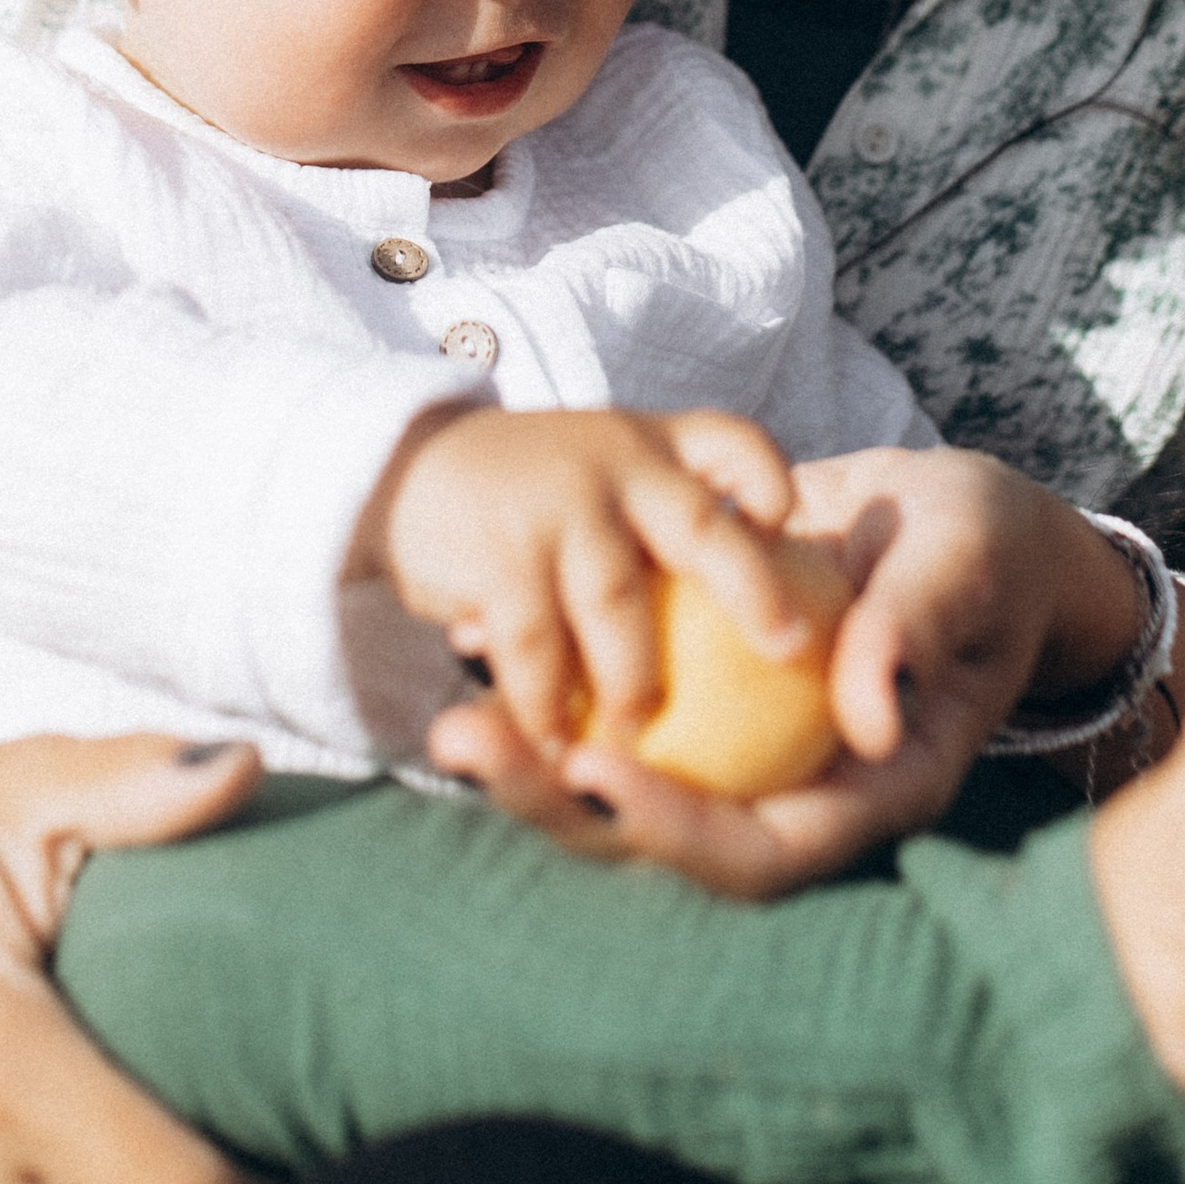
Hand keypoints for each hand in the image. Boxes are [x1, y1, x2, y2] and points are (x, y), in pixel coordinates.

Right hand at [353, 402, 808, 762]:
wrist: (392, 467)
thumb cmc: (515, 489)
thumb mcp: (591, 468)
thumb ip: (649, 514)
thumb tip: (738, 599)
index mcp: (647, 446)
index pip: (730, 443)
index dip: (765, 483)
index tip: (783, 526)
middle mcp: (614, 464)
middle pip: (703, 530)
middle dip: (754, 593)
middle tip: (792, 649)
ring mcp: (557, 506)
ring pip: (618, 608)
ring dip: (630, 685)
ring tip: (633, 737)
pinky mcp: (501, 557)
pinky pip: (539, 650)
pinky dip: (547, 703)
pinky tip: (550, 740)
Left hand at [423, 442, 1148, 898]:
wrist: (958, 521)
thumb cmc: (980, 544)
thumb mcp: (963, 568)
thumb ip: (916, 632)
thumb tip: (870, 720)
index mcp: (868, 795)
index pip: (761, 851)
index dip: (673, 828)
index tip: (591, 771)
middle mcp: (795, 793)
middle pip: (665, 840)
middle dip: (560, 805)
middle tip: (466, 744)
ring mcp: (744, 753)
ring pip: (625, 785)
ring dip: (530, 760)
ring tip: (448, 718)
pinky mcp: (706, 704)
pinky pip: (619, 715)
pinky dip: (549, 687)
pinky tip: (475, 647)